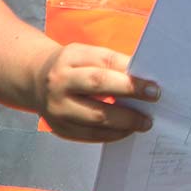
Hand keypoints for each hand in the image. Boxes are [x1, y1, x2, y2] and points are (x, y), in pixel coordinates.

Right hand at [33, 44, 158, 142]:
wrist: (36, 80)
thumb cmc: (75, 67)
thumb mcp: (89, 56)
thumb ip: (113, 65)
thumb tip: (145, 82)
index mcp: (72, 58)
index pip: (105, 64)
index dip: (130, 76)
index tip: (154, 86)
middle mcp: (60, 82)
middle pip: (98, 86)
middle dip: (129, 93)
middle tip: (154, 100)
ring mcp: (55, 107)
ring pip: (94, 117)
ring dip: (124, 121)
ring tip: (144, 122)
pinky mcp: (58, 127)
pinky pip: (88, 134)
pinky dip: (111, 134)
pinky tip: (126, 131)